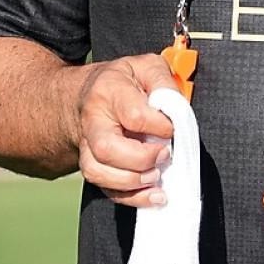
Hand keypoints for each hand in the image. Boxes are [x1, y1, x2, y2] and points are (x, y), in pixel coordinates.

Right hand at [75, 54, 178, 207]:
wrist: (87, 94)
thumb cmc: (123, 81)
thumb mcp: (147, 66)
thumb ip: (165, 82)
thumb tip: (177, 109)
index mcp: (109, 90)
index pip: (134, 115)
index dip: (159, 126)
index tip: (172, 128)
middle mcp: (93, 120)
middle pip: (107, 148)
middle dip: (142, 159)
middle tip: (164, 154)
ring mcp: (88, 145)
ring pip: (99, 172)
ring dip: (134, 182)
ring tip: (156, 176)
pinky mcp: (92, 165)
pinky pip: (105, 189)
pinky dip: (131, 197)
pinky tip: (152, 195)